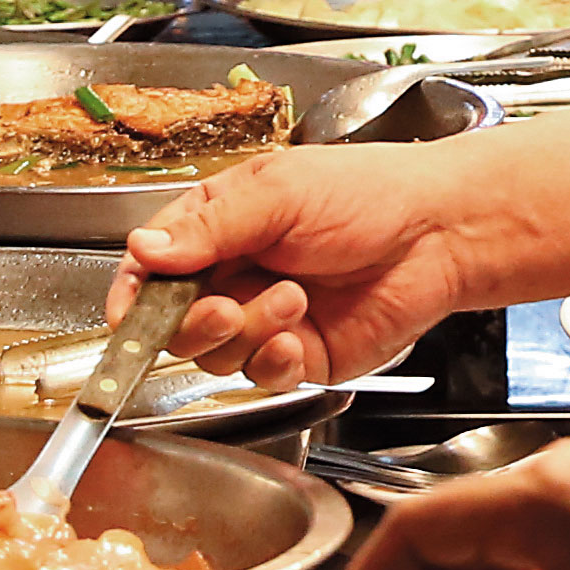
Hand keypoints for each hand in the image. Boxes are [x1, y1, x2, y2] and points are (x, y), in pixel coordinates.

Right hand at [122, 149, 489, 387]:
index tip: (130, 315)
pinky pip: (260, 376)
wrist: (440, 232)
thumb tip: (144, 249)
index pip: (148, 270)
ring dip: (247, 331)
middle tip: (223, 305)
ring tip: (293, 297)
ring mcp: (265, 320)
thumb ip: (208, 228)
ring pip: (214, 356)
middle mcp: (234, 276)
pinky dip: (271, 360)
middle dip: (192, 322)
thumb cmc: (369, 193)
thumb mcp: (279, 193)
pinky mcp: (299, 356)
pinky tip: (297, 333)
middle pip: (172, 324)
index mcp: (217, 226)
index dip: (132, 297)